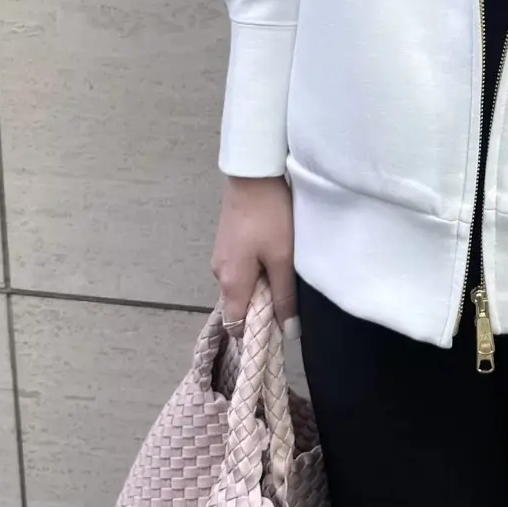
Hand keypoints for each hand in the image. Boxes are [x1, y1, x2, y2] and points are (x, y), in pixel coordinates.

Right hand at [211, 175, 297, 336]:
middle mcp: (219, 274)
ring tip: (283, 267)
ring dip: (261, 283)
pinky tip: (272, 252)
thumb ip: (284, 296)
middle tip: (288, 291)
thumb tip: (288, 332)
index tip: (279, 324)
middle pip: (239, 304)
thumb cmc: (269, 218)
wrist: (253, 174)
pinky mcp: (227, 242)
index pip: (235, 326)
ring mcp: (221, 256)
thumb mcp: (283, 258)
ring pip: (242, 284)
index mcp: (231, 283)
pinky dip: (256, 268)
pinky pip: (241, 267)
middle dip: (262, 305)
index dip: (256, 330)